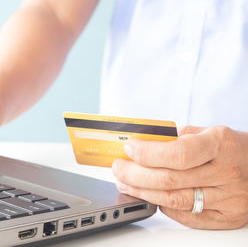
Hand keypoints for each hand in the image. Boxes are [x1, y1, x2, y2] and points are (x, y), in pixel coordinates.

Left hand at [112, 126, 247, 228]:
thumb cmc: (230, 147)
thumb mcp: (208, 132)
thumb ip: (177, 137)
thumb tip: (141, 143)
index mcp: (221, 145)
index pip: (178, 154)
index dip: (147, 153)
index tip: (129, 148)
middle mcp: (227, 173)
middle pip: (169, 180)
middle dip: (134, 175)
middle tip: (118, 168)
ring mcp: (229, 198)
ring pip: (174, 200)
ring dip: (142, 192)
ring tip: (125, 183)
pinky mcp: (228, 217)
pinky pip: (187, 217)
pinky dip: (164, 207)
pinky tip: (150, 197)